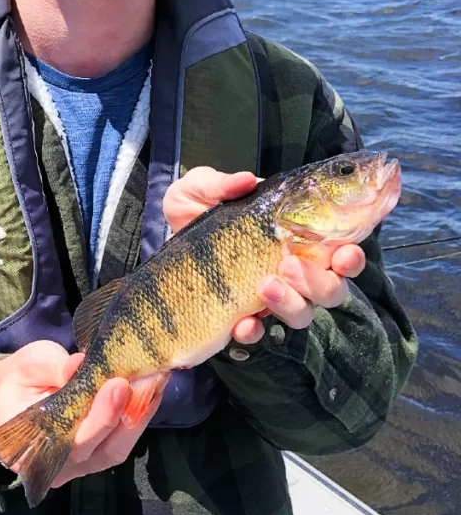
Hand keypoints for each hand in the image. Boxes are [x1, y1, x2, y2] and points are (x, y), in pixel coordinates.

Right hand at [0, 340, 163, 487]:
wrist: (17, 390)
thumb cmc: (21, 378)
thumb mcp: (30, 365)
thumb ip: (53, 368)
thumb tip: (78, 364)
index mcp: (30, 447)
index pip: (70, 441)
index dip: (99, 416)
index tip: (118, 385)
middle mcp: (57, 465)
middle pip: (99, 449)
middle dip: (127, 414)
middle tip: (147, 379)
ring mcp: (81, 464)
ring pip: (116, 448)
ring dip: (140, 415)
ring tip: (156, 380)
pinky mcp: (98, 453)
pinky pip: (121, 440)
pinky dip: (139, 415)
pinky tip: (153, 389)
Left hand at [162, 166, 366, 344]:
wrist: (163, 243)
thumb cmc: (193, 211)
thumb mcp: (198, 189)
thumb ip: (219, 183)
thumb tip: (247, 180)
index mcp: (293, 236)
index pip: (338, 247)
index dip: (351, 254)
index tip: (346, 252)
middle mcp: (291, 270)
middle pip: (331, 288)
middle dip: (322, 282)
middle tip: (290, 265)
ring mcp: (268, 298)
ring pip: (303, 313)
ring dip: (292, 303)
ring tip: (265, 285)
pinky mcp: (242, 319)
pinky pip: (258, 333)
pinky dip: (253, 330)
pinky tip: (242, 322)